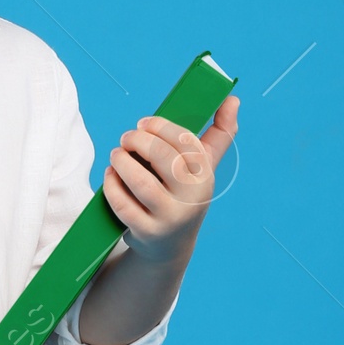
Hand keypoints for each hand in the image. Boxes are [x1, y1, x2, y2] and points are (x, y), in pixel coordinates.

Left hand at [101, 96, 239, 257]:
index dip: (160, 126)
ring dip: (122, 161)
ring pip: (140, 181)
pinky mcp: (147, 232)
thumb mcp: (203, 167)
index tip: (143, 123)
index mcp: (205, 176)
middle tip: (126, 138)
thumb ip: (219, 133)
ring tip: (116, 155)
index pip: (185, 141)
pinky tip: (110, 175)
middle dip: (138, 140)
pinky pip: (123, 204)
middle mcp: (191, 198)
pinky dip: (112, 185)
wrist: (170, 245)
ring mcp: (169, 217)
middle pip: (162, 157)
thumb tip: (233, 99)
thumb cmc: (185, 194)